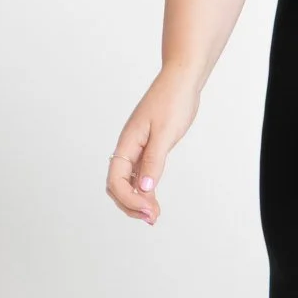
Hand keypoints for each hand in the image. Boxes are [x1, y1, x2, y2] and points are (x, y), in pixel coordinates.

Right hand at [106, 69, 201, 224]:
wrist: (182, 80)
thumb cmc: (173, 101)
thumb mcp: (165, 133)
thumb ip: (153, 161)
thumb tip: (143, 189)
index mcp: (127, 143)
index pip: (116, 180)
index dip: (129, 200)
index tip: (150, 211)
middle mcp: (128, 147)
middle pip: (117, 185)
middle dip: (130, 205)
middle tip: (153, 218)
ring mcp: (137, 147)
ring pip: (127, 181)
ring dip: (137, 200)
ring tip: (154, 214)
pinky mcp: (148, 146)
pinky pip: (139, 173)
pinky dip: (144, 189)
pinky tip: (154, 198)